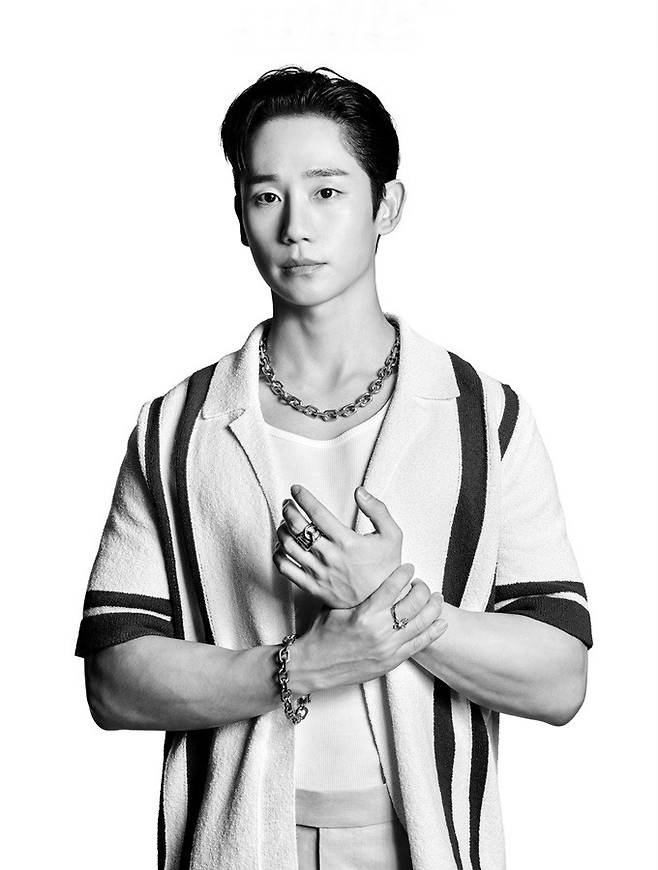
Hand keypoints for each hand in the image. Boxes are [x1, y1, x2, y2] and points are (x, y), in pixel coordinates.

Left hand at [272, 482, 403, 607]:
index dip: (303, 497)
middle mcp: (329, 556)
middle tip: (288, 503)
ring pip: (288, 546)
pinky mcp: (312, 587)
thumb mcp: (392, 535)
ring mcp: (318, 573)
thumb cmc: (386, 567)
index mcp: (346, 541)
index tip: (296, 489)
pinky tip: (281, 546)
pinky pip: (286, 569)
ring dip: (282, 529)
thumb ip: (378, 510)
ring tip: (284, 521)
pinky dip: (278, 554)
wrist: (382, 602)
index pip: (317, 513)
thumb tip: (359, 492)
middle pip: (298, 527)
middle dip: (288, 510)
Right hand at [289, 563, 447, 692]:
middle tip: (421, 584)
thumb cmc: (323, 634)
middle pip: (414, 602)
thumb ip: (356, 593)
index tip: (409, 567)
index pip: (393, 586)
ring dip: (433, 607)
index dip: (405, 573)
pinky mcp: (392, 661)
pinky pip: (420, 644)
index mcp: (364, 613)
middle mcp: (379, 630)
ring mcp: (388, 647)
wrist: (315, 666)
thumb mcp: (335, 606)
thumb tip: (369, 574)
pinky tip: (441, 622)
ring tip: (436, 598)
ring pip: (422, 622)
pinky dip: (433, 631)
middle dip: (422, 588)